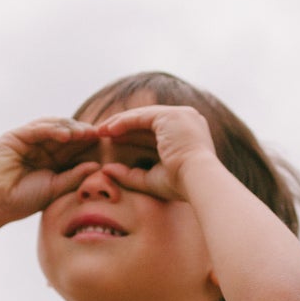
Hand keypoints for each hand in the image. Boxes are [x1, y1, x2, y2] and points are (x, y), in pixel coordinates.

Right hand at [0, 119, 100, 222]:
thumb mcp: (55, 188)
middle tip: (101, 133)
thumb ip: (74, 176)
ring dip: (70, 129)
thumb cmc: (24, 200)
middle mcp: (41, 147)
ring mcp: (28, 140)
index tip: (107, 145)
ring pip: (53, 127)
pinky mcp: (16, 136)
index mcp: (52, 159)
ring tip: (85, 133)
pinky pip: (37, 129)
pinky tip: (66, 135)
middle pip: (66, 134)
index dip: (89, 145)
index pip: (74, 148)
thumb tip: (97, 166)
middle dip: (83, 133)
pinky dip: (51, 130)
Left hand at [89, 104, 219, 201]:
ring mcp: (179, 115)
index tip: (114, 142)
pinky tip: (109, 130)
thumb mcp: (152, 179)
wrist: (199, 180)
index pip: (155, 130)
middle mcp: (186, 120)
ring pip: (143, 115)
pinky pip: (141, 116)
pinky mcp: (170, 115)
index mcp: (188, 134)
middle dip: (124, 125)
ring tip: (100, 130)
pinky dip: (124, 122)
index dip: (133, 135)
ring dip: (120, 122)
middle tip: (103, 132)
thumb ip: (130, 174)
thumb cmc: (181, 185)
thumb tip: (106, 169)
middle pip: (148, 120)